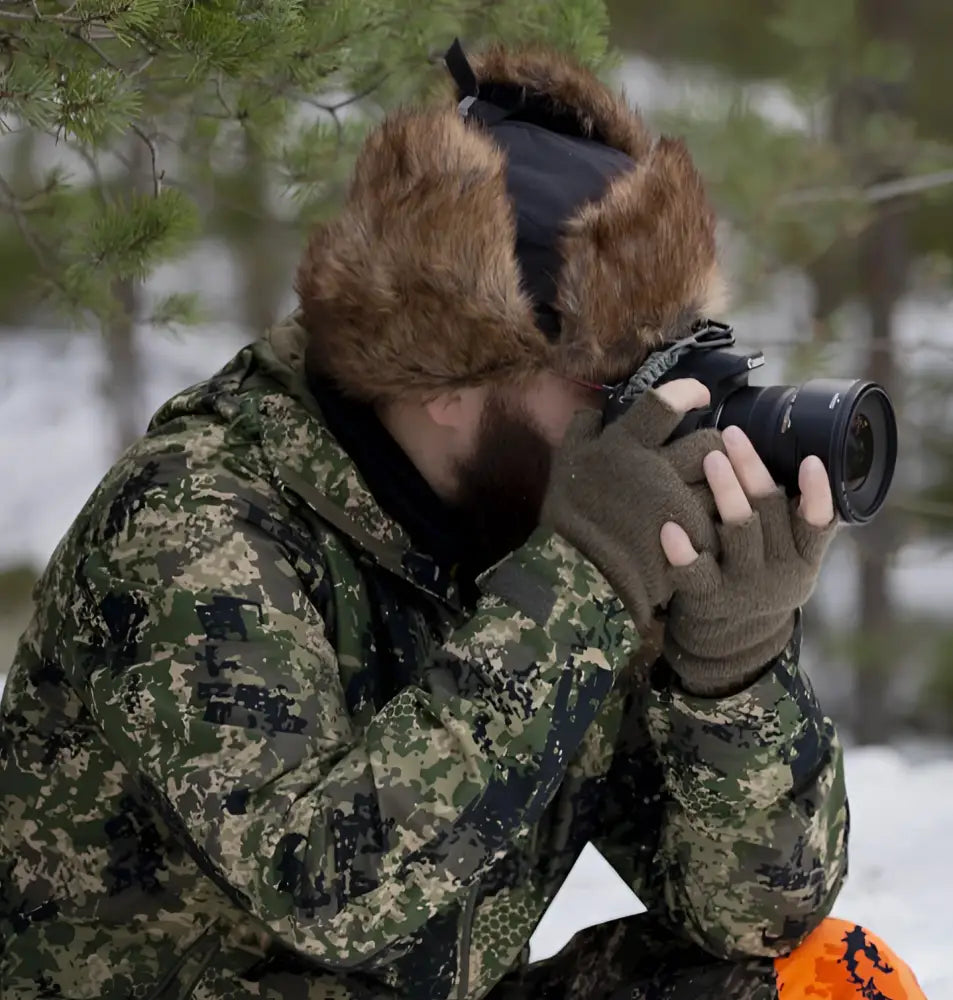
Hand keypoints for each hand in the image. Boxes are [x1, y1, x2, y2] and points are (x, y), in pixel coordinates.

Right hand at [540, 378, 724, 627]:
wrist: (570, 573)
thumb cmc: (569, 512)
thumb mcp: (566, 459)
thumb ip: (583, 427)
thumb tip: (596, 408)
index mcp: (627, 445)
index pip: (666, 403)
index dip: (689, 392)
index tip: (700, 397)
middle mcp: (659, 469)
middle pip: (711, 445)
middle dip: (714, 447)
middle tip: (710, 455)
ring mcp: (678, 507)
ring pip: (723, 485)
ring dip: (722, 486)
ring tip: (712, 492)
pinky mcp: (692, 540)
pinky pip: (719, 524)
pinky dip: (717, 523)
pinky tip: (708, 527)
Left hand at [657, 425, 837, 696]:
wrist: (732, 640)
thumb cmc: (759, 574)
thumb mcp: (789, 556)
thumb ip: (795, 518)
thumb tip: (806, 453)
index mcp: (804, 557)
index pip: (817, 523)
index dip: (817, 494)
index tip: (809, 461)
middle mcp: (780, 573)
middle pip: (769, 513)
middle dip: (752, 471)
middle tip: (733, 436)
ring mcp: (744, 586)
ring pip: (738, 533)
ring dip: (726, 494)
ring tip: (710, 459)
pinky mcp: (709, 598)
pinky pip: (696, 572)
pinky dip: (684, 551)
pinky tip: (670, 528)